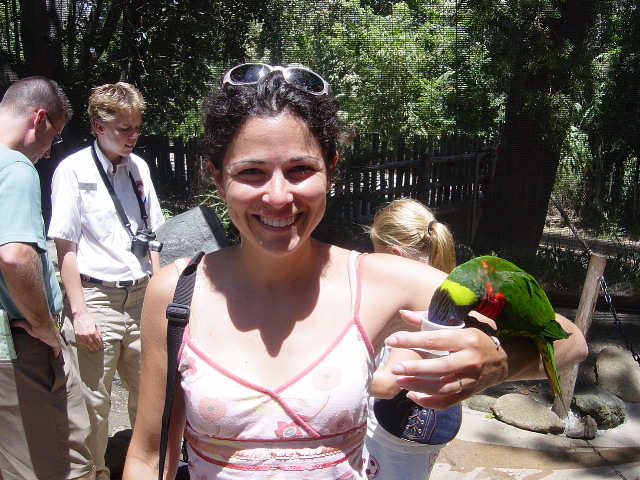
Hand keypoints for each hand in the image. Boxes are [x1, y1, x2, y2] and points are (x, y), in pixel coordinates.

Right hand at [11, 319, 61, 357]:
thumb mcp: (25, 324)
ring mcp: (55, 339)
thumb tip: (11, 322)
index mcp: (46, 330)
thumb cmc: (35, 324)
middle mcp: (51, 334)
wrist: (43, 325)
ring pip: (56, 344)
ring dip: (55, 348)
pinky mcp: (56, 343)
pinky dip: (56, 352)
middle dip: (52, 343)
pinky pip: (57, 349)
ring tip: (52, 354)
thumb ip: (19, 323)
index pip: (47, 334)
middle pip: (52, 340)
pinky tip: (55, 356)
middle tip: (49, 349)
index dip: (47, 337)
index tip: (46, 340)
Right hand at [73, 311, 102, 350]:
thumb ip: (99, 332)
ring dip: (90, 347)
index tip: (101, 345)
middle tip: (97, 349)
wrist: (80, 316)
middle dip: (95, 346)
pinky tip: (86, 346)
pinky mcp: (77, 335)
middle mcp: (86, 335)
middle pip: (92, 343)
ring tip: (93, 349)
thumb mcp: (96, 324)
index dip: (99, 343)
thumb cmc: (89, 319)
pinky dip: (84, 344)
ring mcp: (81, 336)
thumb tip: (101, 338)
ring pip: (86, 344)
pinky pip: (81, 342)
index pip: (97, 340)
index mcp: (92, 332)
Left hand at [384, 310, 508, 408]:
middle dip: (414, 369)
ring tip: (399, 381)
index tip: (391, 340)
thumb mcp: (460, 322)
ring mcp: (471, 380)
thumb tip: (403, 314)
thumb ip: (430, 318)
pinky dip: (428, 402)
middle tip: (394, 368)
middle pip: (438, 368)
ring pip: (442, 388)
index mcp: (466, 339)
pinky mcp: (469, 393)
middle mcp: (470, 361)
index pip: (434, 340)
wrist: (506, 359)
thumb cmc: (477, 335)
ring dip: (419, 387)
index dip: (411, 340)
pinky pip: (447, 402)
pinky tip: (413, 395)